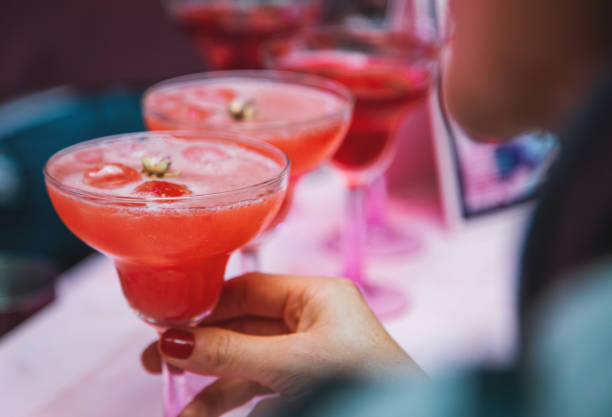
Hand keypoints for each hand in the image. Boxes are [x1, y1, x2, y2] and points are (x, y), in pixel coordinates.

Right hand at [142, 273, 419, 415]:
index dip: (207, 305)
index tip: (169, 323)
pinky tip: (213, 411)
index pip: (250, 289)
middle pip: (245, 326)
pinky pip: (266, 385)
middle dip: (203, 347)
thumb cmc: (363, 382)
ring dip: (216, 385)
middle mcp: (317, 319)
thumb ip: (229, 353)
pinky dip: (239, 399)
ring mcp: (315, 352)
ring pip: (252, 361)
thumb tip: (174, 341)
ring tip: (184, 411)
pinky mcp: (314, 382)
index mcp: (319, 295)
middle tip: (158, 361)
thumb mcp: (287, 365)